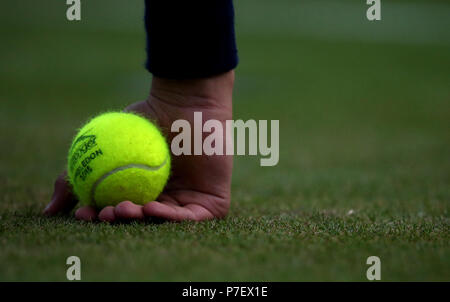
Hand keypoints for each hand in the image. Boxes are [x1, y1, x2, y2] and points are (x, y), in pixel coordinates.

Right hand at [44, 71, 233, 221]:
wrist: (188, 101)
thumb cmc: (148, 118)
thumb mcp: (104, 146)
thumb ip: (79, 176)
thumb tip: (50, 211)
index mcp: (144, 190)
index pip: (121, 210)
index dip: (102, 216)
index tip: (84, 214)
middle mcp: (167, 199)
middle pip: (142, 220)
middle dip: (120, 220)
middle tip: (104, 214)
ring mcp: (191, 202)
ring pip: (164, 222)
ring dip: (141, 220)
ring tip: (121, 209)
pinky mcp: (213, 203)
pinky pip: (191, 218)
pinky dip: (170, 218)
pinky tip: (150, 209)